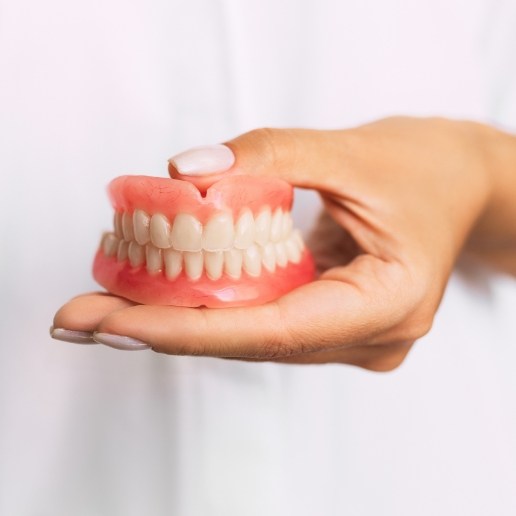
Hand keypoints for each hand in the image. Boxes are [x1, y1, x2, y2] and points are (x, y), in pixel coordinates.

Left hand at [52, 117, 515, 369]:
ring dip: (180, 319)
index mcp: (387, 304)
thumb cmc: (425, 168)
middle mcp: (367, 336)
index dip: (187, 330)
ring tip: (106, 304)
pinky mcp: (332, 322)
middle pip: (250, 342)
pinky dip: (212, 307)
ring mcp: (351, 336)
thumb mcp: (350, 150)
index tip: (114, 323)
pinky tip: (162, 295)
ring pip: (251, 337)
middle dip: (163, 328)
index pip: (273, 332)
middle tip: (82, 316)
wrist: (458, 183)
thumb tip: (185, 171)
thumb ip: (269, 155)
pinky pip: (263, 321)